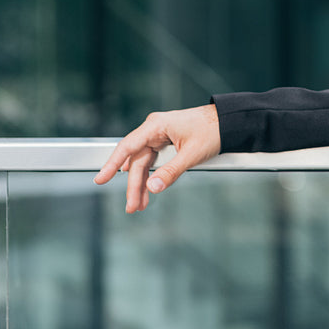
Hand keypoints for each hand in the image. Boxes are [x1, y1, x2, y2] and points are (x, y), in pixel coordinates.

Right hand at [93, 103, 220, 212]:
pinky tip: (146, 190)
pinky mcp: (165, 140)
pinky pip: (152, 160)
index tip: (100, 179)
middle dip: (133, 185)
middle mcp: (154, 128)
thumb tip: (153, 188)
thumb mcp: (192, 154)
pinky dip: (151, 176)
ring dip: (141, 184)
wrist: (228, 121)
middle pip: (136, 160)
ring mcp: (159, 134)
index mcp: (157, 125)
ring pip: (143, 162)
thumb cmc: (213, 130)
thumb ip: (171, 172)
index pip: (128, 147)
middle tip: (131, 207)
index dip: (111, 164)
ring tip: (139, 205)